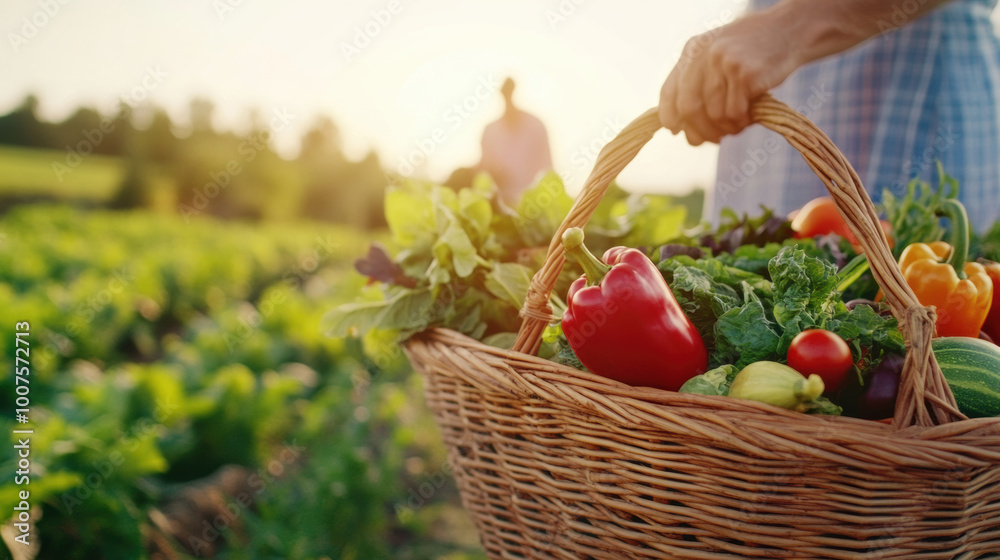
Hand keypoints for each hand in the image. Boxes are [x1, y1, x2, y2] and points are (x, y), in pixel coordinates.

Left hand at [659, 6, 802, 145]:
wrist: (792, 30)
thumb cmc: (755, 49)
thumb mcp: (719, 54)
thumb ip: (698, 81)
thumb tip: (678, 126)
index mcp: (693, 49)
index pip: (669, 91)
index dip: (670, 116)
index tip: (678, 131)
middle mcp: (704, 54)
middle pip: (688, 108)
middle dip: (699, 131)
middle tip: (714, 139)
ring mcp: (724, 63)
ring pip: (714, 115)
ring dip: (726, 128)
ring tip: (739, 125)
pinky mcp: (745, 74)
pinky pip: (734, 113)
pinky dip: (741, 122)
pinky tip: (751, 117)